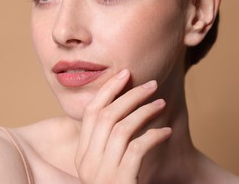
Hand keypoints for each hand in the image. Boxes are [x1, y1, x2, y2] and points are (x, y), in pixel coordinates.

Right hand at [75, 69, 171, 183]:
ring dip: (144, 112)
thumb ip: (104, 143)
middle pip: (106, 116)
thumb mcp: (103, 165)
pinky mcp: (120, 181)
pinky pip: (137, 149)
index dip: (107, 90)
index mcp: (81, 154)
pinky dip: (153, 136)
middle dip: (129, 95)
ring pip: (121, 128)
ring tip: (161, 104)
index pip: (90, 113)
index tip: (124, 74)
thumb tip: (118, 110)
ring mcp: (102, 172)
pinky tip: (165, 132)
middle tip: (151, 84)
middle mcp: (87, 161)